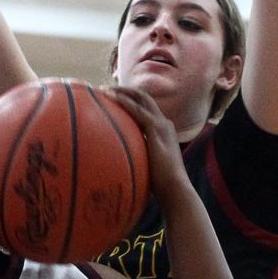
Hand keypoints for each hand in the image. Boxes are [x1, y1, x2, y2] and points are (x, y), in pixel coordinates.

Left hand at [100, 86, 187, 206]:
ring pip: (141, 99)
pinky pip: (137, 110)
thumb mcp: (146, 166)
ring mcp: (162, 125)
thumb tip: (120, 163)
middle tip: (104, 90)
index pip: (146, 108)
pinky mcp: (157, 129)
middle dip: (124, 91)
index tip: (112, 98)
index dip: (130, 100)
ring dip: (121, 92)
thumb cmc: (160, 185)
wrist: (174, 188)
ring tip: (103, 90)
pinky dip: (123, 101)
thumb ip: (137, 158)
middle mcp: (164, 123)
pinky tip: (109, 97)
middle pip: (144, 98)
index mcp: (162, 130)